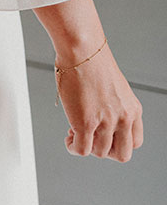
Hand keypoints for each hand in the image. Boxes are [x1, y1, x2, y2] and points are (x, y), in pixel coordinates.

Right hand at [56, 46, 143, 161]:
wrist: (83, 50)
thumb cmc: (91, 61)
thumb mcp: (113, 88)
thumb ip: (112, 106)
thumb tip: (96, 116)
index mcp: (133, 109)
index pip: (135, 142)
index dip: (117, 143)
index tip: (104, 136)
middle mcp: (123, 117)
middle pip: (122, 154)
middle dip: (105, 152)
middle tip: (91, 140)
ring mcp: (106, 121)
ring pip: (99, 153)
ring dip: (85, 146)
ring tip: (75, 133)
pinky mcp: (86, 122)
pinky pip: (81, 149)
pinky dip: (73, 148)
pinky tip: (69, 137)